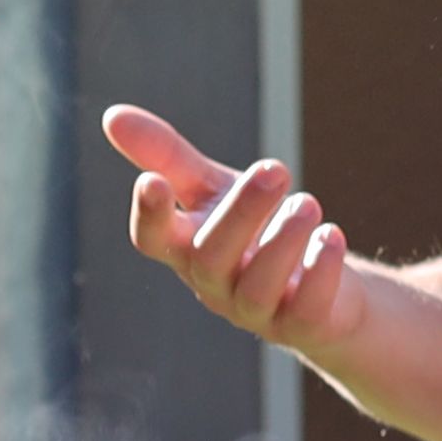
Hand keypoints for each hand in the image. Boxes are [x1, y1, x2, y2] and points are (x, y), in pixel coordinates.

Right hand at [104, 103, 366, 351]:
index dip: (148, 215)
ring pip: (257, 287)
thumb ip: (166, 155)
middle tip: (275, 169)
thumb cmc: (253, 230)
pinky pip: (304, 310)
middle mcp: (214, 284)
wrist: (321, 283)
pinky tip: (330, 237)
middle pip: (210, 257)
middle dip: (242, 212)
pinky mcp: (300, 325)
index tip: (152, 181)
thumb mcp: (212, 188)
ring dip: (283, 242)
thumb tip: (111, 115)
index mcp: (186, 248)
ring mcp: (255, 311)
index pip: (153, 240)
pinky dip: (320, 273)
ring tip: (308, 204)